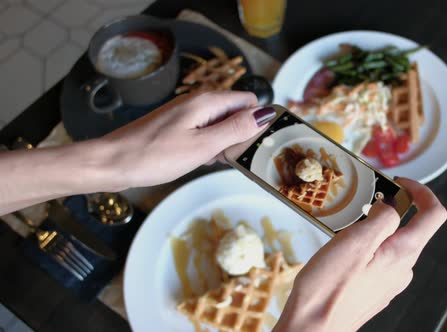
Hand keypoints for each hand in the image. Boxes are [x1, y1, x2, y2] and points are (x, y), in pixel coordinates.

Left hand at [97, 91, 273, 189]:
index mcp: (206, 102)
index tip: (248, 146)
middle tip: (227, 157)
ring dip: (225, 142)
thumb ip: (236, 129)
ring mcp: (186, 114)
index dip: (255, 122)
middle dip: (241, 134)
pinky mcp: (177, 126)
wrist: (112, 162)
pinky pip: (205, 131)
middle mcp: (197, 102)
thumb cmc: (153, 156)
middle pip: (236, 112)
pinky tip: (201, 160)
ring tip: (212, 160)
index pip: (248, 101)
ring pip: (221, 123)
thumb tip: (265, 114)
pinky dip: (209, 145)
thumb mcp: (202, 146)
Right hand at [274, 178, 446, 331]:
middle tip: (363, 202)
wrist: (312, 327)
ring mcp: (390, 282)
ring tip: (347, 229)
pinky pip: (379, 260)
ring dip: (374, 230)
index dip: (422, 191)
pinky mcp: (376, 290)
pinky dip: (366, 247)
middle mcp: (402, 269)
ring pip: (392, 245)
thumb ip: (381, 218)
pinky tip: (342, 253)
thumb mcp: (355, 241)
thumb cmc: (328, 289)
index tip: (400, 183)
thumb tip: (391, 206)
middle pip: (411, 228)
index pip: (434, 215)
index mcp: (403, 253)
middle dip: (390, 209)